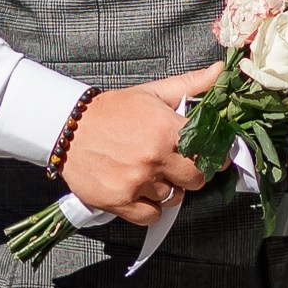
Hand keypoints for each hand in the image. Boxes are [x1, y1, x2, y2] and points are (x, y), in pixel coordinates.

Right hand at [62, 69, 218, 223]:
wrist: (68, 127)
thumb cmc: (112, 111)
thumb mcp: (152, 93)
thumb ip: (190, 85)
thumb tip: (219, 70)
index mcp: (166, 129)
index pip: (209, 151)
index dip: (212, 154)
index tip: (207, 155)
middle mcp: (154, 157)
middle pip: (196, 179)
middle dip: (191, 173)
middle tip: (177, 165)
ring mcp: (137, 182)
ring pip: (174, 199)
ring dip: (168, 190)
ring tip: (152, 175)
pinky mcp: (120, 201)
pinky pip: (152, 216)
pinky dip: (150, 208)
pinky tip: (142, 192)